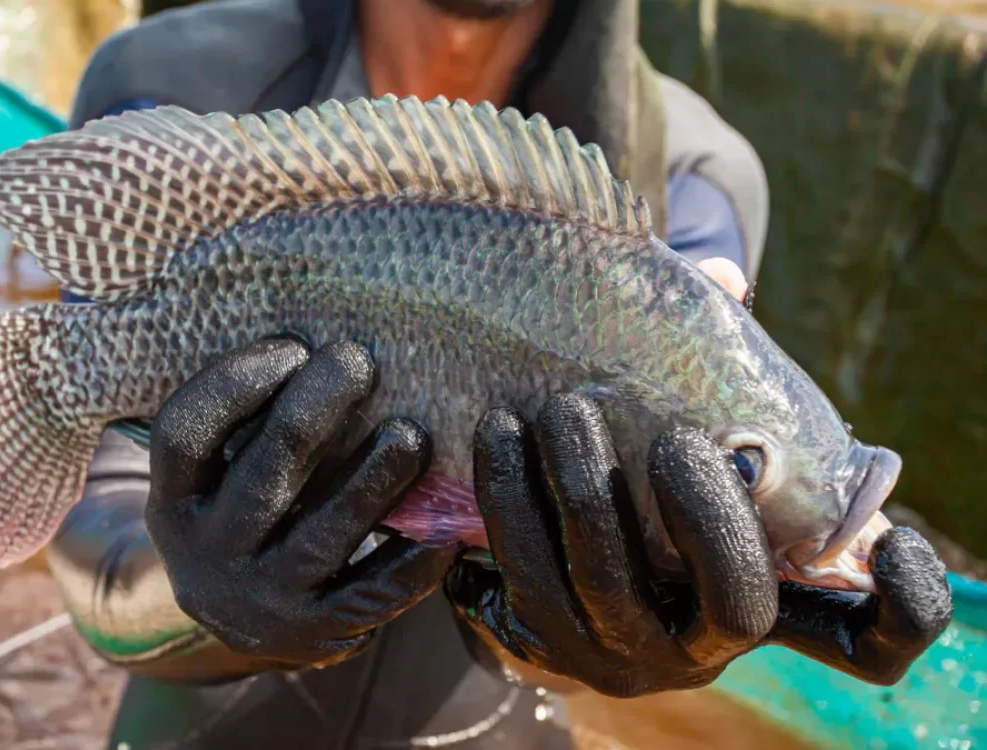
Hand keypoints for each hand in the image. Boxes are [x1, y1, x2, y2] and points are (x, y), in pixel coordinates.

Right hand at [145, 338, 455, 670]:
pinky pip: (369, 596)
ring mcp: (262, 598)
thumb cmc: (246, 512)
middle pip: (261, 476)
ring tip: (412, 434)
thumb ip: (246, 421)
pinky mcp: (316, 633)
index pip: (184, 436)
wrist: (245, 623)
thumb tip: (314, 335)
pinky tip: (447, 532)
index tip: (292, 346)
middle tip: (358, 361)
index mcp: (175, 501)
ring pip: (320, 536)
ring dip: (371, 481)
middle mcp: (209, 553)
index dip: (232, 385)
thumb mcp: (217, 476)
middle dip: (311, 413)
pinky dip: (410, 565)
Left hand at [445, 395, 951, 696]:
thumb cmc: (636, 486)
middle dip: (707, 511)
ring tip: (544, 410)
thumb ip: (713, 369)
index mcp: (757, 600)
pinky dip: (503, 506)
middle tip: (672, 432)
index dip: (897, 605)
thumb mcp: (683, 441)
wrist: (538, 562)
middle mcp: (695, 645)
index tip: (882, 531)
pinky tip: (491, 435)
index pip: (866, 642)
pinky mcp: (538, 643)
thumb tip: (720, 276)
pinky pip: (519, 584)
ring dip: (577, 492)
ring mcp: (613, 652)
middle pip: (732, 599)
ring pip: (601, 588)